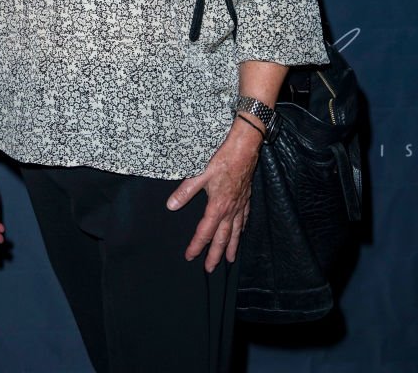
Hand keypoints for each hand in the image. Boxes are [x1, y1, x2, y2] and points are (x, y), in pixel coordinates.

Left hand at [166, 118, 261, 272]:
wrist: (244, 149)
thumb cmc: (222, 160)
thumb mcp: (199, 174)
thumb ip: (185, 191)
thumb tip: (171, 206)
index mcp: (217, 206)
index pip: (204, 232)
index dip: (196, 246)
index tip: (190, 256)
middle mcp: (230, 210)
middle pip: (221, 238)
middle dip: (215, 255)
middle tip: (210, 269)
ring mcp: (240, 205)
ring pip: (235, 232)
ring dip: (231, 247)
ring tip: (229, 260)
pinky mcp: (246, 198)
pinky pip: (244, 219)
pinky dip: (242, 229)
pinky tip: (241, 233)